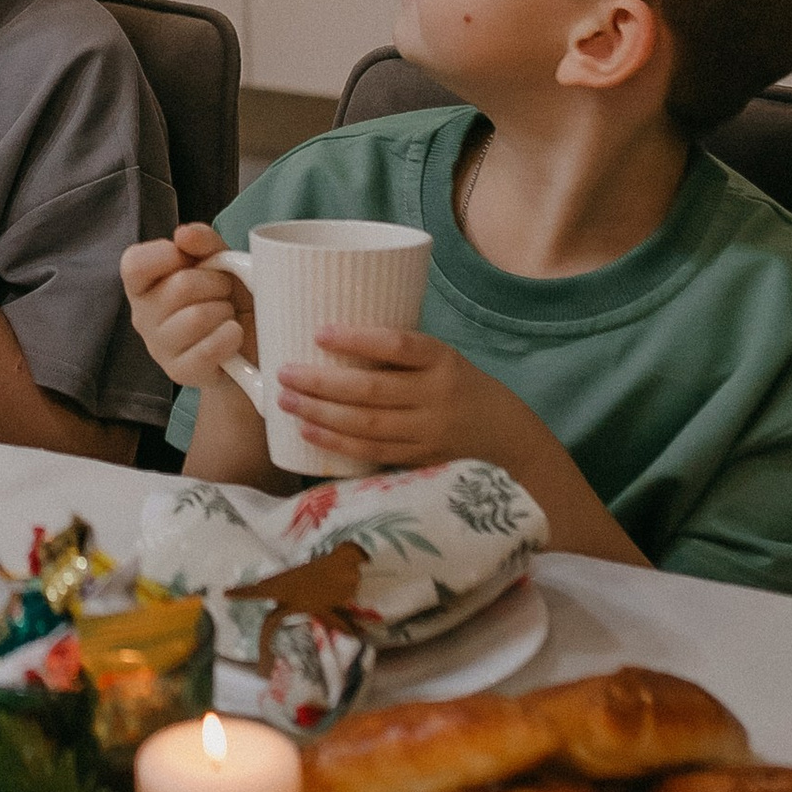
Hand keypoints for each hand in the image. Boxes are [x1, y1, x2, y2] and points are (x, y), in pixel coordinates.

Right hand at [120, 223, 250, 392]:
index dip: (166, 255)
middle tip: (224, 291)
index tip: (190, 259)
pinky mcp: (179, 373)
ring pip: (197, 318)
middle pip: (181, 286)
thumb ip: (203, 241)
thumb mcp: (220, 261)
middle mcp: (142, 316)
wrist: (251, 344)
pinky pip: (207, 350)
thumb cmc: (228, 297)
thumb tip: (184, 234)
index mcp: (143, 284)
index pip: (134, 264)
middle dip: (216, 283)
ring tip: (227, 316)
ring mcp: (159, 348)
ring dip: (225, 312)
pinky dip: (230, 338)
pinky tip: (232, 336)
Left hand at [272, 324, 536, 477]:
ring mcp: (428, 432)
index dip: (357, 339)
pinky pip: (371, 451)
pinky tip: (308, 431)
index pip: (398, 345)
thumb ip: (400, 354)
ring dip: (320, 413)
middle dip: (321, 382)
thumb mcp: (443, 359)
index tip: (319, 331)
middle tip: (285, 372)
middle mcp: (436, 396)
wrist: (507, 438)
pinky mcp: (420, 460)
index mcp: (442, 360)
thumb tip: (330, 337)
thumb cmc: (461, 387)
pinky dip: (336, 443)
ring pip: (366, 424)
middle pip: (372, 390)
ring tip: (286, 400)